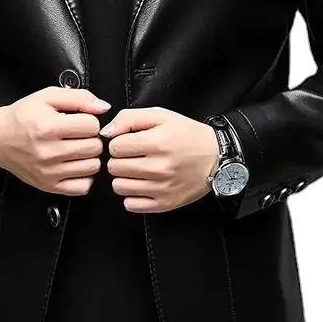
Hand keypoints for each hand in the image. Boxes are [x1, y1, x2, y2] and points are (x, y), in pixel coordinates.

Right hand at [0, 87, 110, 195]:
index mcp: (48, 127)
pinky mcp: (48, 186)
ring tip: (75, 148)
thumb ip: (79, 98)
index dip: (89, 120)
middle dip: (91, 138)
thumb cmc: (22, 116)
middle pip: (95, 147)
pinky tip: (74, 164)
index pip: (92, 126)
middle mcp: (48, 152)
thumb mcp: (48, 96)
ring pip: (93, 166)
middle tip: (78, 135)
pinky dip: (84, 176)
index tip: (79, 121)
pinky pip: (84, 186)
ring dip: (89, 156)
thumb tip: (104, 107)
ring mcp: (49, 172)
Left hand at [100, 106, 218, 213]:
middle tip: (133, 156)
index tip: (128, 143)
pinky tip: (142, 185)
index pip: (115, 147)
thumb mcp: (161, 116)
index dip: (118, 143)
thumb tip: (106, 133)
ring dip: (123, 177)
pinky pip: (131, 205)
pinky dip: (132, 195)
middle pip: (114, 167)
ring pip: (119, 187)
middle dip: (119, 160)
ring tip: (137, 170)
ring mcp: (162, 188)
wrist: (216, 158)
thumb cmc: (187, 135)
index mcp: (157, 143)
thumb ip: (129, 118)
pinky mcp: (165, 203)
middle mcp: (159, 168)